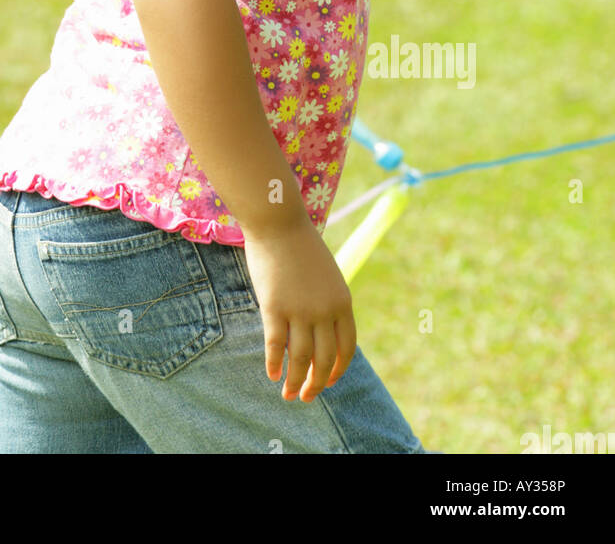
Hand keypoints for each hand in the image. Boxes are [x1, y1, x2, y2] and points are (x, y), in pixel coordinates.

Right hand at [241, 215, 356, 402]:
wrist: (278, 222)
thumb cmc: (300, 246)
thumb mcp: (325, 276)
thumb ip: (327, 302)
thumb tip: (321, 332)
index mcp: (342, 302)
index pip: (346, 347)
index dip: (337, 369)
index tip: (328, 381)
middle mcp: (324, 310)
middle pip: (324, 359)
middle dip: (316, 383)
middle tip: (306, 397)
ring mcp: (299, 309)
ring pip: (300, 358)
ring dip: (295, 382)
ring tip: (289, 396)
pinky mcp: (274, 306)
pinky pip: (275, 345)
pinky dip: (274, 364)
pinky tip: (272, 375)